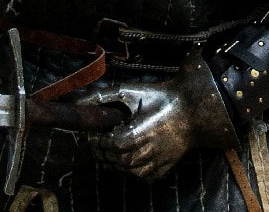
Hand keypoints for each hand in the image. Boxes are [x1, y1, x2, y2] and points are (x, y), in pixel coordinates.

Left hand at [82, 57, 234, 181]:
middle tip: (98, 145)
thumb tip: (78, 101)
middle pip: (121, 160)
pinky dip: (132, 173)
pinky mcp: (167, 166)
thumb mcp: (128, 91)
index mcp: (141, 130)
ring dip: (116, 165)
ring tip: (109, 153)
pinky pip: (146, 178)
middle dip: (105, 154)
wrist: (190, 109)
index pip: (114, 145)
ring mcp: (161, 160)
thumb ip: (101, 96)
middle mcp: (152, 149)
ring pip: (132, 172)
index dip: (100, 142)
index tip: (94, 135)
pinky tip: (126, 162)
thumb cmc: (157, 97)